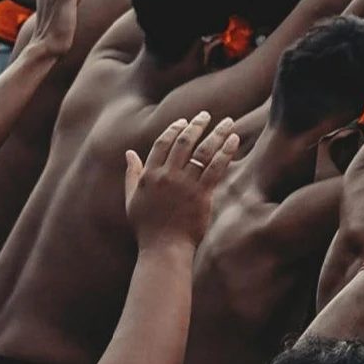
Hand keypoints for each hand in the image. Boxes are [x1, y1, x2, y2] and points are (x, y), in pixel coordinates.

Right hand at [123, 111, 245, 247]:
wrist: (164, 248)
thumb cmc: (147, 227)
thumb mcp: (132, 199)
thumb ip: (131, 174)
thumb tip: (129, 153)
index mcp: (149, 175)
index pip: (162, 143)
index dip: (174, 129)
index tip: (185, 121)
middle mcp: (167, 176)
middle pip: (183, 142)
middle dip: (197, 125)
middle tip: (207, 115)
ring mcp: (184, 184)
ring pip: (202, 151)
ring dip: (217, 133)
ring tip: (228, 122)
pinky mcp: (201, 194)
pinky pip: (216, 167)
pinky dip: (226, 151)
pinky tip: (234, 139)